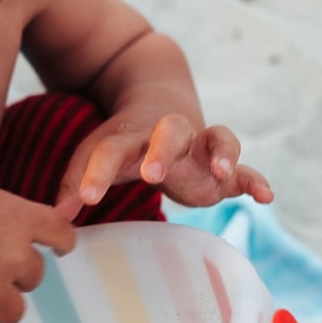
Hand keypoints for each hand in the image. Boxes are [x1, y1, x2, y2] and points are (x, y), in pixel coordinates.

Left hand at [56, 113, 273, 216]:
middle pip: (168, 131)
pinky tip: (266, 197)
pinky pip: (244, 168)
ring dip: (219, 151)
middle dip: (161, 151)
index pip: (109, 151)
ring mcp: (199, 147)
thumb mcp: (99, 156)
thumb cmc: (123, 143)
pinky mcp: (222, 166)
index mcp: (130, 136)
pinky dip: (255, 179)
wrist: (159, 103)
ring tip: (222, 170)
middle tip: (151, 175)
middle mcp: (167, 135)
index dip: (94, 175)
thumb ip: (77, 184)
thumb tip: (56, 219)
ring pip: (214, 136)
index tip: (84, 201)